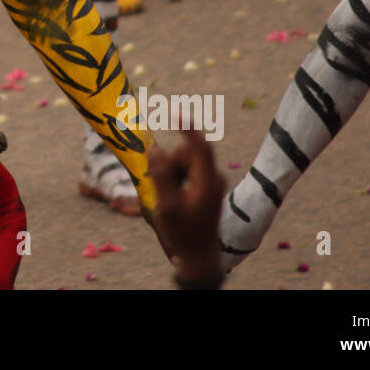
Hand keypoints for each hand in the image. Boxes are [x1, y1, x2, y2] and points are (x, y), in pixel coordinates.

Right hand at [148, 130, 225, 284]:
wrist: (199, 257)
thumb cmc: (183, 233)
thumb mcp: (166, 205)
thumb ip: (161, 175)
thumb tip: (155, 149)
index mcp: (207, 182)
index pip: (200, 146)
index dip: (187, 127)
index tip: (173, 112)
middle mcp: (214, 179)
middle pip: (189, 154)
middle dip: (171, 161)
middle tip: (157, 181)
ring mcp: (213, 183)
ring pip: (187, 162)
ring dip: (172, 170)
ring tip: (165, 195)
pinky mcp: (208, 188)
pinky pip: (190, 172)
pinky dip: (177, 177)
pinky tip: (171, 197)